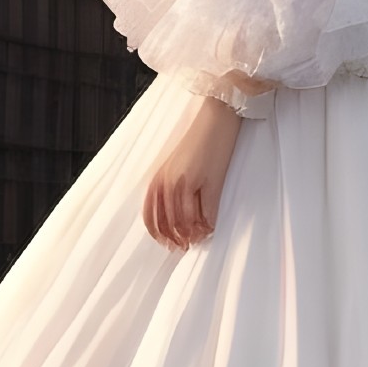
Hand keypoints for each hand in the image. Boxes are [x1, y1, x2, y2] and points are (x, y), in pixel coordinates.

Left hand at [143, 92, 253, 249]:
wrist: (216, 120)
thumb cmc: (199, 140)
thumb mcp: (176, 165)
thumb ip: (171, 186)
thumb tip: (175, 212)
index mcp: (158, 179)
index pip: (151, 217)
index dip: (159, 235)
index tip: (167, 243)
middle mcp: (168, 183)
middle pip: (168, 223)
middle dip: (177, 238)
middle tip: (185, 246)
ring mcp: (186, 184)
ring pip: (186, 221)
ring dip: (193, 234)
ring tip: (199, 239)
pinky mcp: (207, 183)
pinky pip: (206, 213)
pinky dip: (208, 225)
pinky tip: (211, 228)